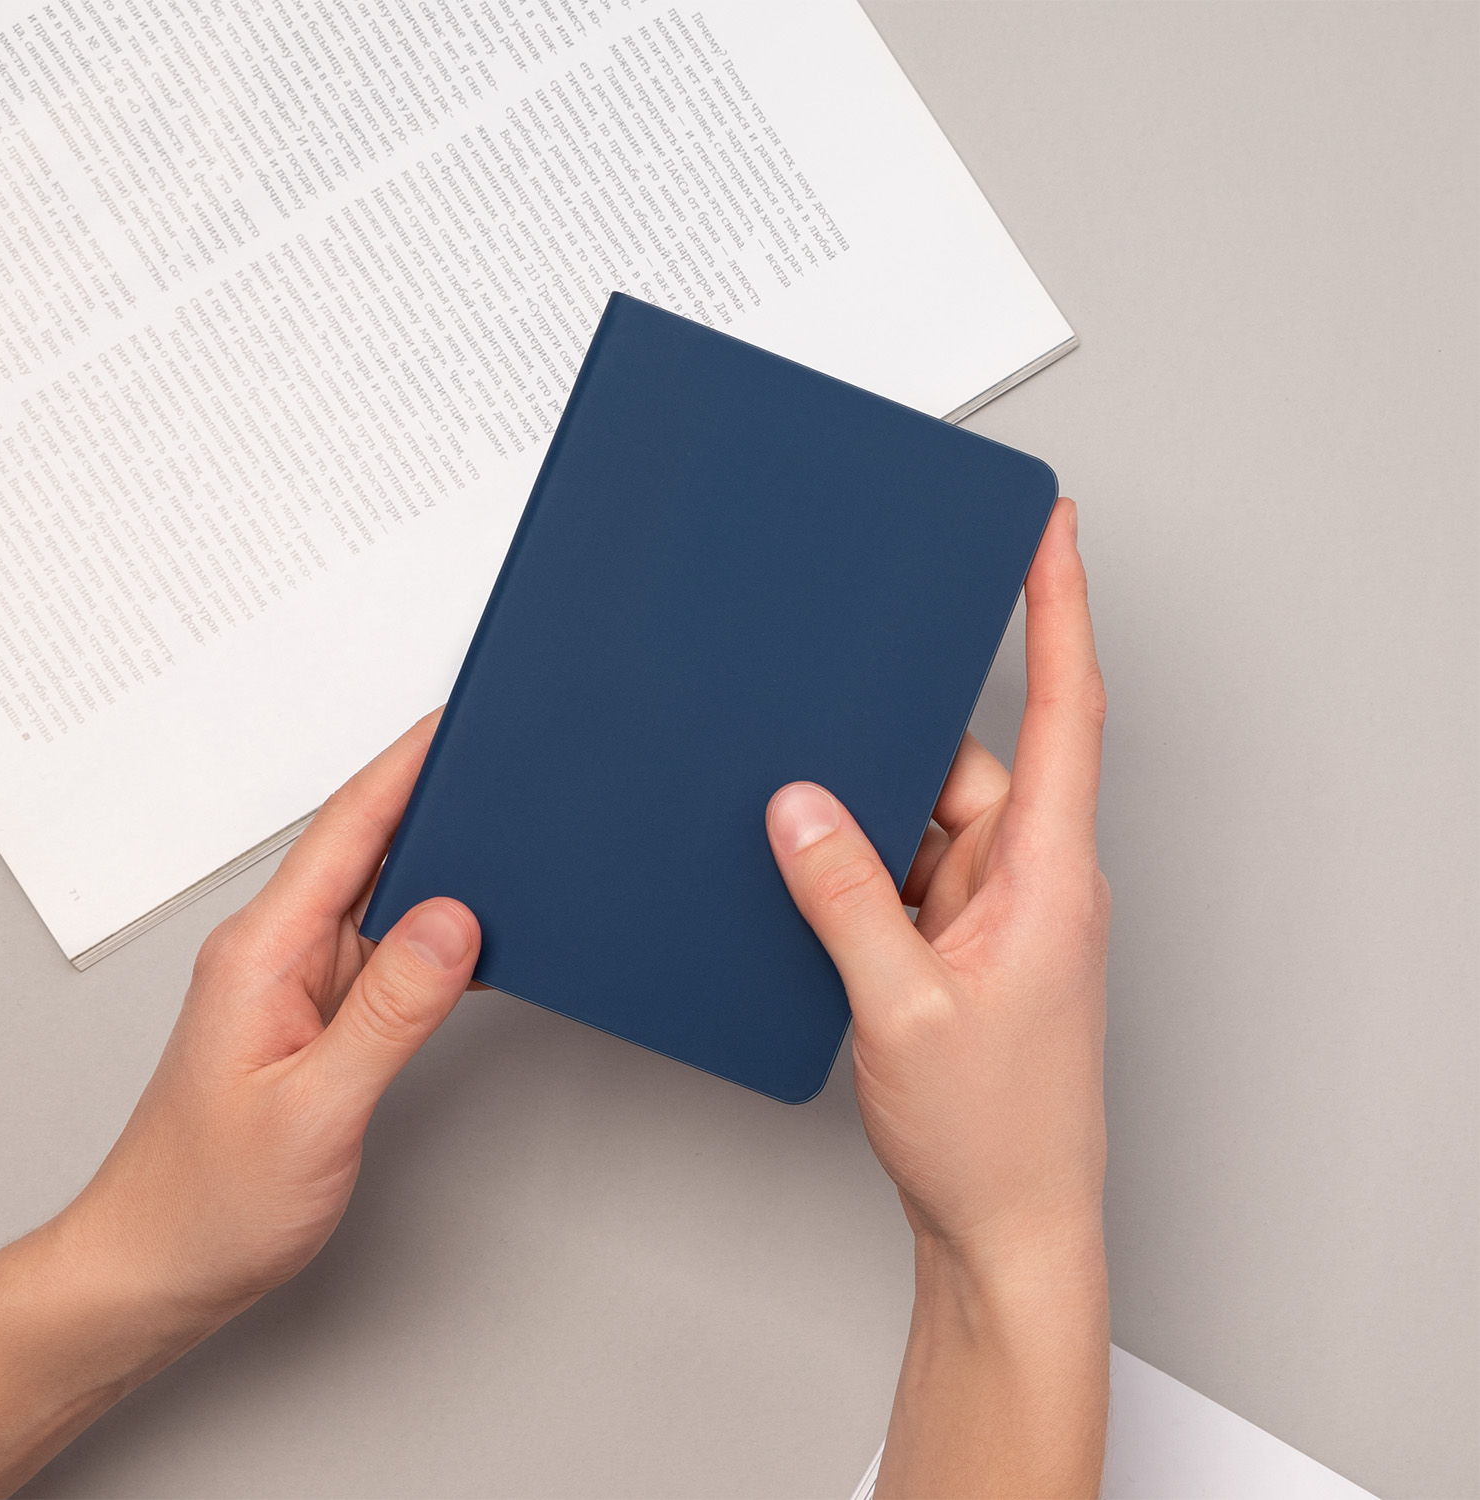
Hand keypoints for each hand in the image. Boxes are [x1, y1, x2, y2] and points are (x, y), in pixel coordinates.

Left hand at [0, 712, 478, 1497]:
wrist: (160, 1268)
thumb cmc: (210, 1201)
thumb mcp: (315, 1106)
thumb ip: (392, 1009)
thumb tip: (456, 920)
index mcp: (265, 951)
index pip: (348, 829)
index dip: (407, 765)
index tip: (460, 720)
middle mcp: (279, 952)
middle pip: (369, 845)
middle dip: (438, 797)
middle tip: (507, 768)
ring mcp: (298, 982)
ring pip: (384, 896)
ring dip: (444, 865)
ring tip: (511, 841)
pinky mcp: (319, 1014)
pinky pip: (389, 948)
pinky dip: (439, 932)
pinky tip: (479, 935)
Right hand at [766, 498, 1109, 1497]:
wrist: (1006, 1228)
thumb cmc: (992, 1135)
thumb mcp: (900, 1006)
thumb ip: (844, 896)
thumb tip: (799, 808)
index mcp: (1047, 876)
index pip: (1064, 713)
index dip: (1061, 611)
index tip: (1051, 531)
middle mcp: (1029, 880)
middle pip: (964, 763)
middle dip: (895, 740)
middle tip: (832, 707)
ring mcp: (994, 912)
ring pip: (923, 819)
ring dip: (864, 823)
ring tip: (798, 832)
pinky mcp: (960, 943)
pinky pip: (904, 870)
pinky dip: (859, 867)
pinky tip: (809, 883)